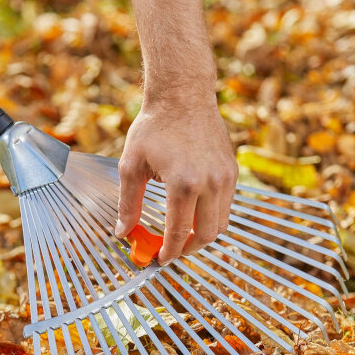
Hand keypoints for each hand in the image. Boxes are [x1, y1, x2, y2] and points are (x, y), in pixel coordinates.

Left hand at [115, 89, 237, 263]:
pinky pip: (226, 206)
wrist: (183, 95)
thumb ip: (128, 202)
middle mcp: (210, 183)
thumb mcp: (131, 165)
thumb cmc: (154, 127)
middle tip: (170, 251)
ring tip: (182, 236)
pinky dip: (212, 217)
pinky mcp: (232, 171)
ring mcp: (225, 177)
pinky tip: (193, 214)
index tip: (159, 259)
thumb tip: (122, 232)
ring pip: (220, 224)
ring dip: (201, 236)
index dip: (168, 252)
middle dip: (187, 250)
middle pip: (205, 236)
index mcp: (183, 183)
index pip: (179, 233)